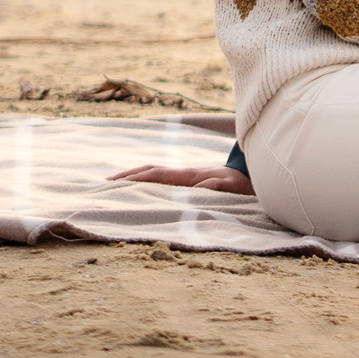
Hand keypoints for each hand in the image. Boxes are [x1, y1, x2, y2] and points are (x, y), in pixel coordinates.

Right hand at [108, 164, 252, 195]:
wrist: (253, 174)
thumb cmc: (243, 184)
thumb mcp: (234, 187)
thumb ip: (219, 186)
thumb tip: (200, 186)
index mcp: (191, 175)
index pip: (157, 174)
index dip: (137, 178)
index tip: (116, 183)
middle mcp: (186, 171)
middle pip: (151, 169)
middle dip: (128, 175)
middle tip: (105, 183)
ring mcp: (187, 173)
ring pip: (156, 171)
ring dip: (135, 175)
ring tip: (116, 183)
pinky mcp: (190, 177)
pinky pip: (164, 177)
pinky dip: (148, 178)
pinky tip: (142, 185)